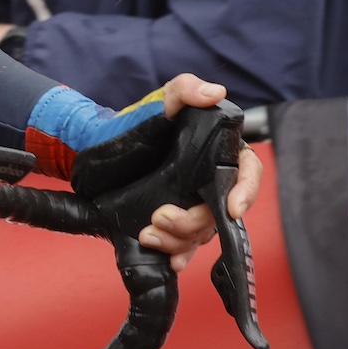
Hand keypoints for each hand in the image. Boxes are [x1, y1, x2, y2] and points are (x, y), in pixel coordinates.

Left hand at [138, 74, 263, 272]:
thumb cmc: (138, 121)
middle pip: (219, 212)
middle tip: (160, 216)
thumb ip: (186, 89)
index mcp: (216, 152)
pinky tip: (169, 258)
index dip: (246, 190)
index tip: (232, 208)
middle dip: (193, 221)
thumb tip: (214, 93)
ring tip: (148, 233)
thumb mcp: (162, 99)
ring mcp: (192, 203)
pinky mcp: (173, 222)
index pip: (247, 171)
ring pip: (201, 232)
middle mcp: (209, 181)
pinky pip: (185, 246)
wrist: (100, 147)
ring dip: (178, 239)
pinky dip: (179, 254)